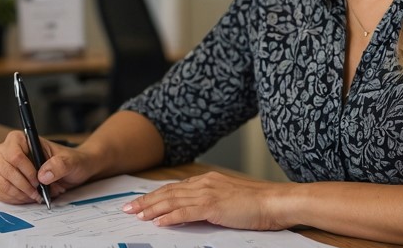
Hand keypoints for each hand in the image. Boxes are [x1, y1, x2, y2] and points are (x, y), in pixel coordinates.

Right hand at [0, 130, 92, 203]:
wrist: (69, 171)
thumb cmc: (69, 161)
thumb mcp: (71, 161)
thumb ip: (60, 165)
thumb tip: (43, 176)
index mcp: (21, 139)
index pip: (14, 154)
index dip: (25, 171)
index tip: (38, 181)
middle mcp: (6, 150)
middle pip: (2, 169)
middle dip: (21, 185)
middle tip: (37, 193)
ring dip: (17, 194)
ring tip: (34, 196)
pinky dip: (12, 199)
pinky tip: (26, 198)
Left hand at [122, 171, 291, 230]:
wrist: (274, 202)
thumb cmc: (257, 204)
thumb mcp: (228, 199)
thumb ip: (209, 202)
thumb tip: (192, 212)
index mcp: (208, 180)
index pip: (175, 188)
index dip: (155, 195)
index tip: (140, 202)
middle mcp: (204, 183)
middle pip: (168, 192)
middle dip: (146, 201)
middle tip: (127, 208)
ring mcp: (208, 193)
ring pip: (172, 201)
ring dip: (151, 209)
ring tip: (136, 215)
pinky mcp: (213, 206)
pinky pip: (185, 212)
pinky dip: (169, 216)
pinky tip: (158, 222)